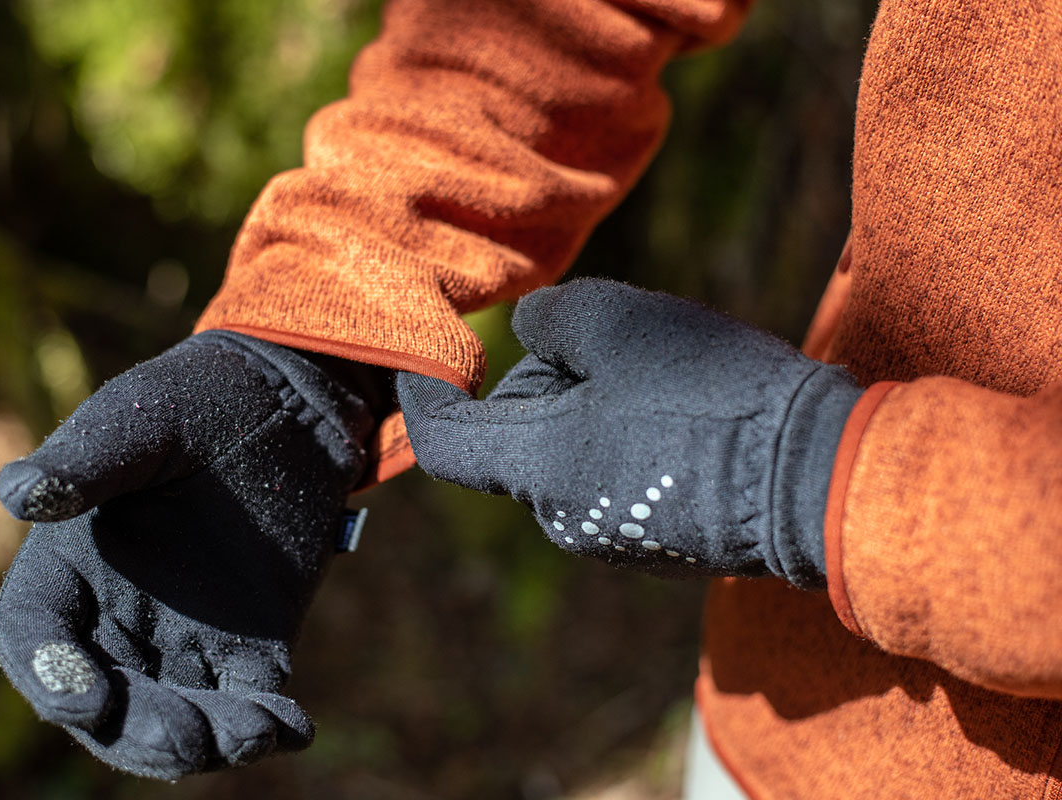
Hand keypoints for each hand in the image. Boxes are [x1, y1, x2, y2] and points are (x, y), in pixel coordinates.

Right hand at [0, 331, 372, 778]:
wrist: (283, 402)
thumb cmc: (194, 400)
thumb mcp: (138, 420)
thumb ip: (86, 461)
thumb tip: (17, 492)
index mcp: (69, 567)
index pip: (35, 639)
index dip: (51, 676)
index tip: (86, 698)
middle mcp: (120, 618)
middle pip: (111, 703)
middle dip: (139, 732)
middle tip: (182, 738)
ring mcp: (188, 638)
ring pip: (180, 717)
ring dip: (205, 742)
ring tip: (248, 734)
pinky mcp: (254, 644)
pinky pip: (252, 702)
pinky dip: (268, 724)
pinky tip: (292, 725)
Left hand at [397, 278, 860, 588]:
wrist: (815, 475)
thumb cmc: (709, 391)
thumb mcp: (618, 322)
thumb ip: (548, 322)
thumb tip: (526, 334)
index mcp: (537, 467)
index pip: (443, 442)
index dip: (425, 394)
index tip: (433, 355)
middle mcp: (561, 518)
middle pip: (514, 440)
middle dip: (538, 384)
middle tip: (604, 341)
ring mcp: (611, 539)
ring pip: (566, 456)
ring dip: (587, 409)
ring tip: (659, 375)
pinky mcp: (656, 546)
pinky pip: (612, 480)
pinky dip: (622, 441)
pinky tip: (685, 415)